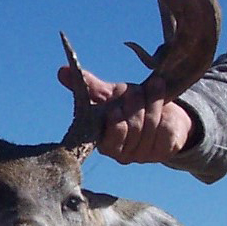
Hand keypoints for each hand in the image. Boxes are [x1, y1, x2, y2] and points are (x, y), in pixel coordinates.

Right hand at [56, 66, 195, 163]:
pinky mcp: (163, 151)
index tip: (115, 106)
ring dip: (152, 105)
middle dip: (134, 105)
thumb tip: (61, 71)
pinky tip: (164, 107)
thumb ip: (88, 86)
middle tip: (135, 91)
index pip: (108, 139)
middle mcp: (122, 154)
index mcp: (103, 143)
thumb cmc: (129, 104)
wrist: (163, 112)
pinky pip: (164, 133)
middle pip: (131, 128)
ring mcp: (143, 154)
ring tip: (154, 88)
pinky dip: (164, 114)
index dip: (114, 121)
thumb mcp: (109, 94)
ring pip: (148, 128)